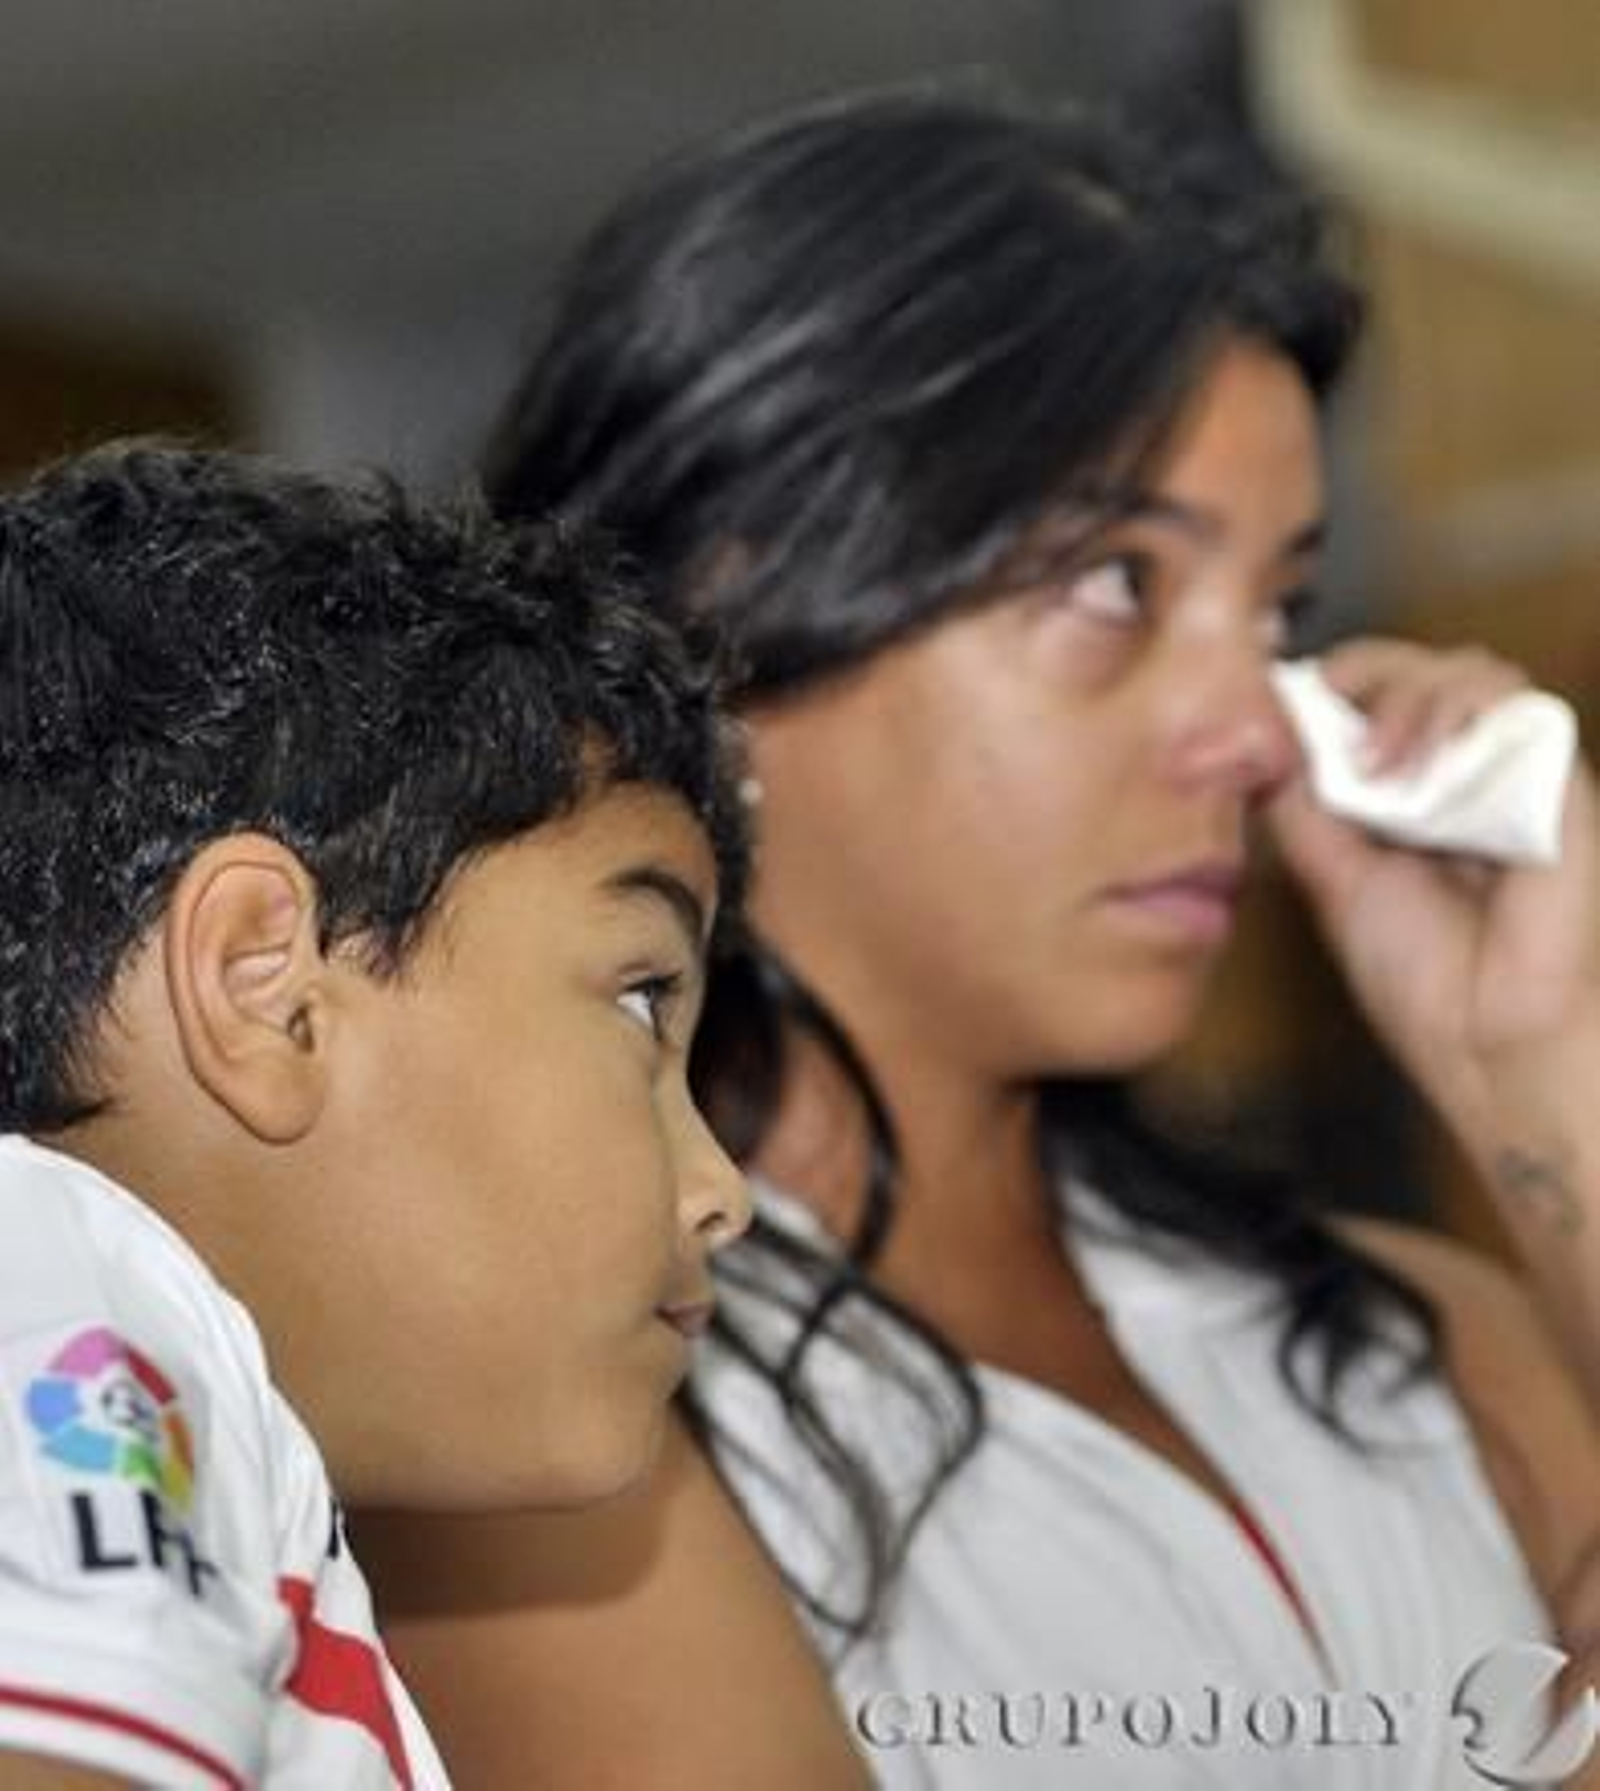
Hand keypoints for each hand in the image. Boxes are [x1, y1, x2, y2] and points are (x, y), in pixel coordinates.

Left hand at [1265, 637, 1599, 1113]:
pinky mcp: (1553, 774)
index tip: (1282, 702)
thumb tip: (1264, 738)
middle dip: (1360, 671)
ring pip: (1465, 667)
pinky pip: (1514, 700)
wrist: (1486, 1038)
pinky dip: (1458, 710)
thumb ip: (1301, 807)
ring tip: (1379, 762)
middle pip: (1414, 664)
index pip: (1370, 693)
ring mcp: (1509, 768)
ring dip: (1407, 694)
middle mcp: (1459, 771)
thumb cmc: (1422, 974)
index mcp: (1404, 791)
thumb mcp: (1330, 877)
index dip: (1331, 682)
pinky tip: (1422, 767)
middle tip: (1327, 716)